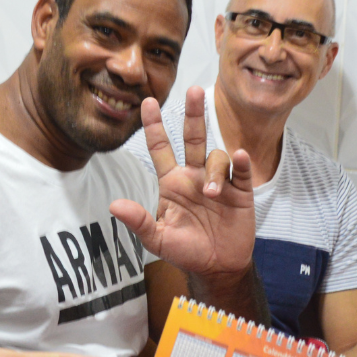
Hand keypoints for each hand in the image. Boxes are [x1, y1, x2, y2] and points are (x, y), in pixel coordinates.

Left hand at [110, 88, 254, 279]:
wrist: (217, 267)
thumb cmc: (185, 251)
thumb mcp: (157, 239)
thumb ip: (139, 221)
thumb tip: (114, 205)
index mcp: (172, 182)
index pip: (160, 148)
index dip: (154, 126)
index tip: (147, 102)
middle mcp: (194, 176)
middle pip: (193, 138)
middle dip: (193, 114)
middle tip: (195, 89)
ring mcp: (218, 182)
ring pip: (217, 157)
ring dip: (216, 169)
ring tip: (214, 194)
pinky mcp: (241, 192)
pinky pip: (242, 171)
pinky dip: (241, 163)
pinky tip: (241, 157)